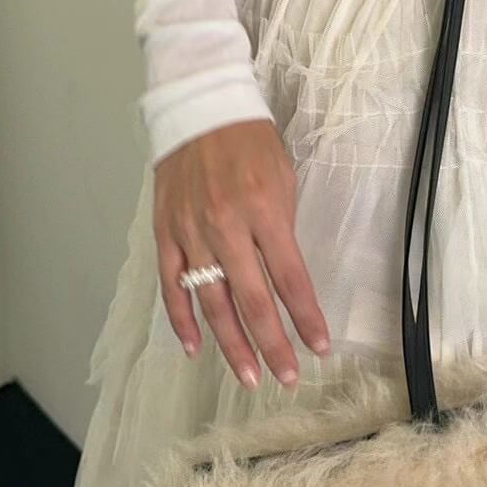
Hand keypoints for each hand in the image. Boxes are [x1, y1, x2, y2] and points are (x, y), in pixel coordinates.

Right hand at [153, 117, 331, 389]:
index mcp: (264, 209)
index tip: (320, 347)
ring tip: (249, 376)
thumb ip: (281, 226)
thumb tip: (284, 274)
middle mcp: (226, 226)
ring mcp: (192, 233)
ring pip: (211, 302)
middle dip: (273, 345)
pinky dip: (181, 319)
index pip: (290, 277)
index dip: (306, 317)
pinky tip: (194, 347)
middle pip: (253, 300)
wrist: (198, 108)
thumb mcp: (282, 175)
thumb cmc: (250, 140)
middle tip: (287, 378)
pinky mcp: (166, 233)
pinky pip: (172, 286)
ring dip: (231, 344)